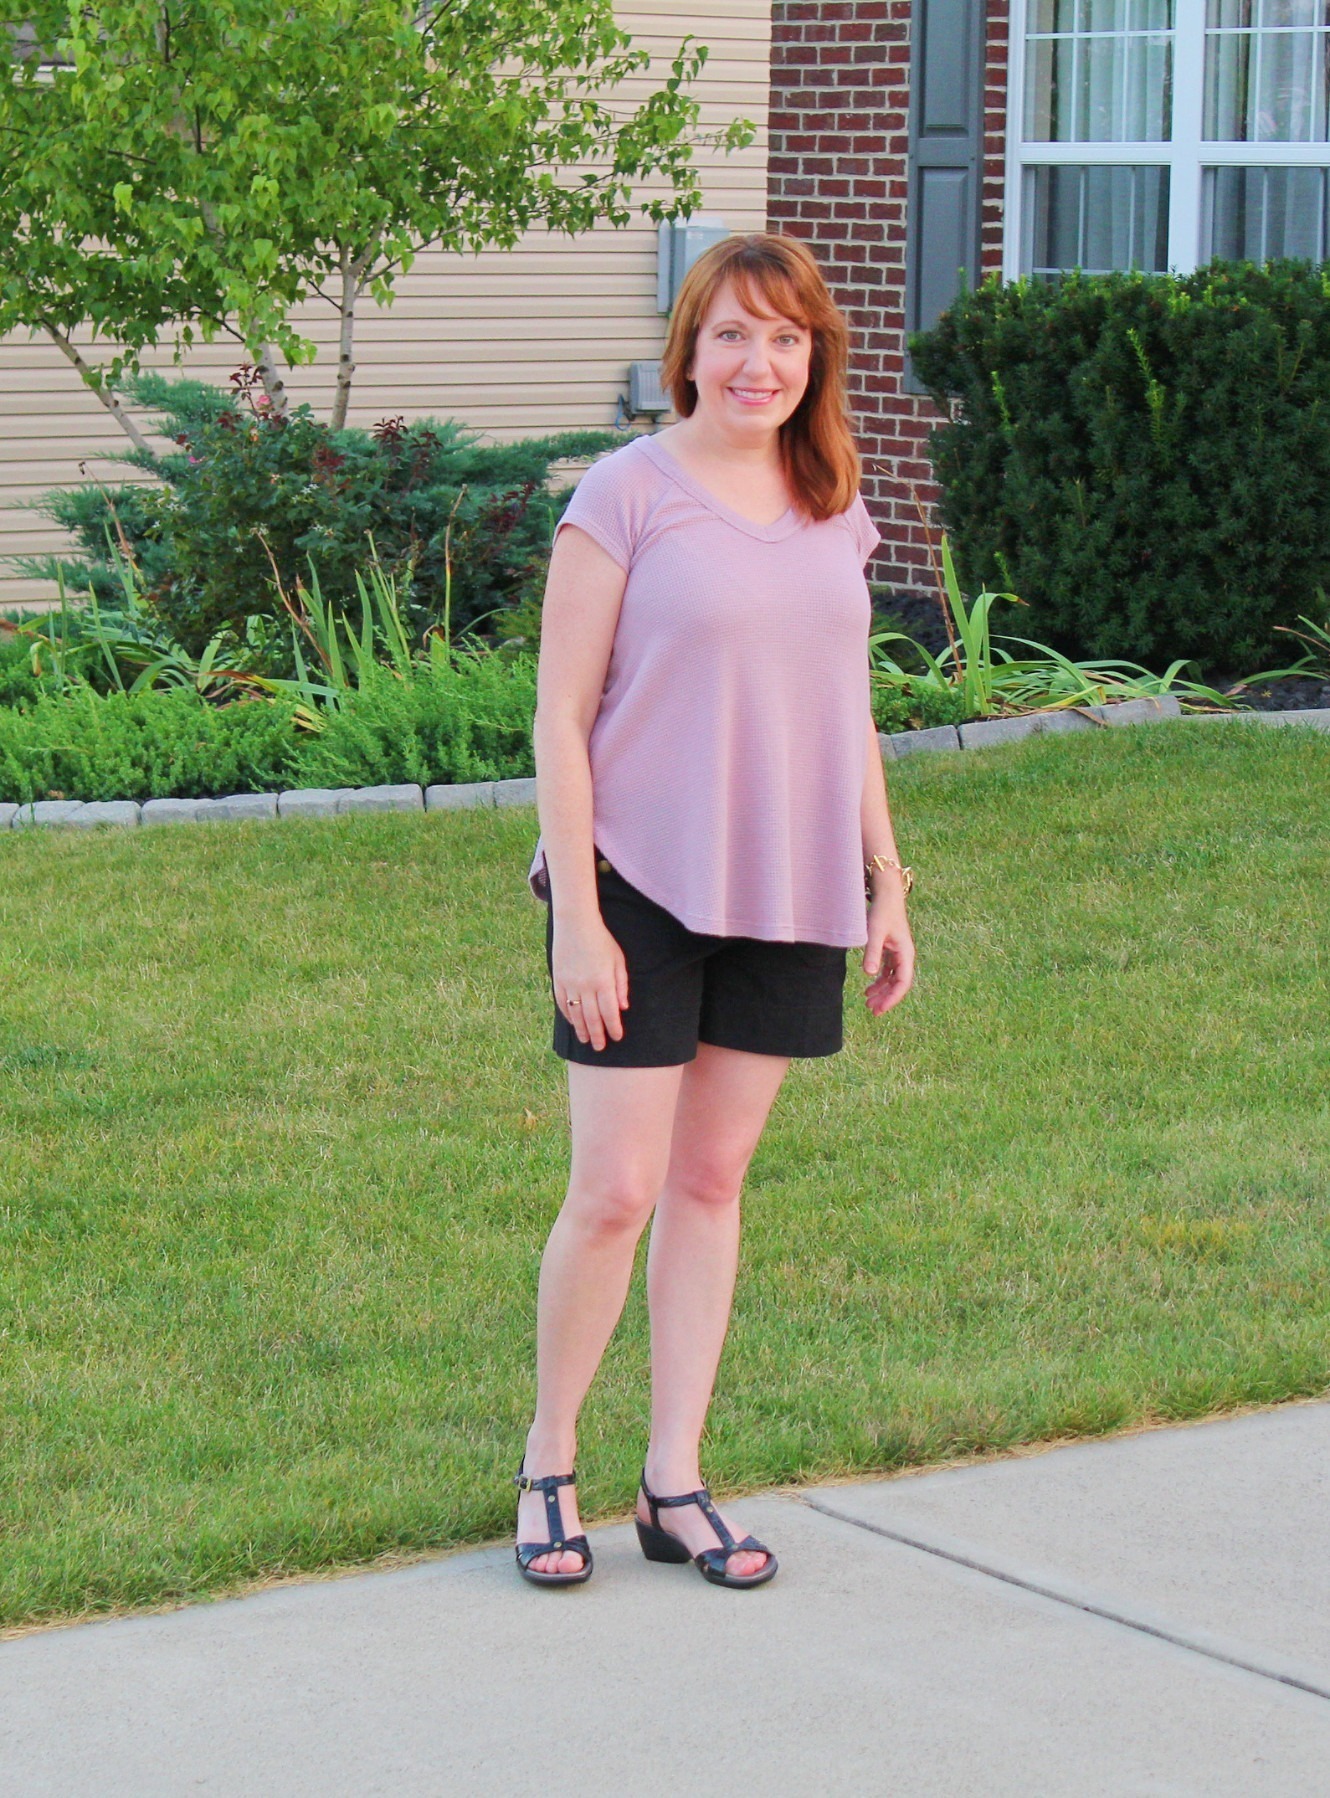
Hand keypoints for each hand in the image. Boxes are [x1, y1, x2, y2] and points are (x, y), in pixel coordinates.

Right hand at [551, 914, 629, 1050]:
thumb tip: (623, 1007)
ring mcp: (570, 983)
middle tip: (600, 1048)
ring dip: (582, 1030)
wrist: (575, 924)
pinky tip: (573, 1024)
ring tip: (586, 1041)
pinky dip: (568, 1016)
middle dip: (598, 1035)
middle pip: (592, 1018)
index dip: (613, 1027)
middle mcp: (586, 985)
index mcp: (603, 980)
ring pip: (576, 1014)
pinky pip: (563, 1003)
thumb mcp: (618, 960)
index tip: (617, 1037)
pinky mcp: (558, 980)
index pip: (609, 1012)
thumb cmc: (602, 941)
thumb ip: (621, 984)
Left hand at [862, 893, 914, 1017]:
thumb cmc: (882, 912)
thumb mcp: (875, 933)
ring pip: (892, 979)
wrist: (886, 895)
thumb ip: (872, 953)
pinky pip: (887, 971)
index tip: (880, 1009)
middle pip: (898, 984)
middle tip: (872, 1011)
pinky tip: (868, 988)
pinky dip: (879, 981)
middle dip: (886, 998)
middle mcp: (905, 956)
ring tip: (867, 1002)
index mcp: (906, 954)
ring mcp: (898, 954)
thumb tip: (869, 975)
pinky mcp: (890, 950)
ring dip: (882, 991)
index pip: (902, 983)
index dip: (892, 998)